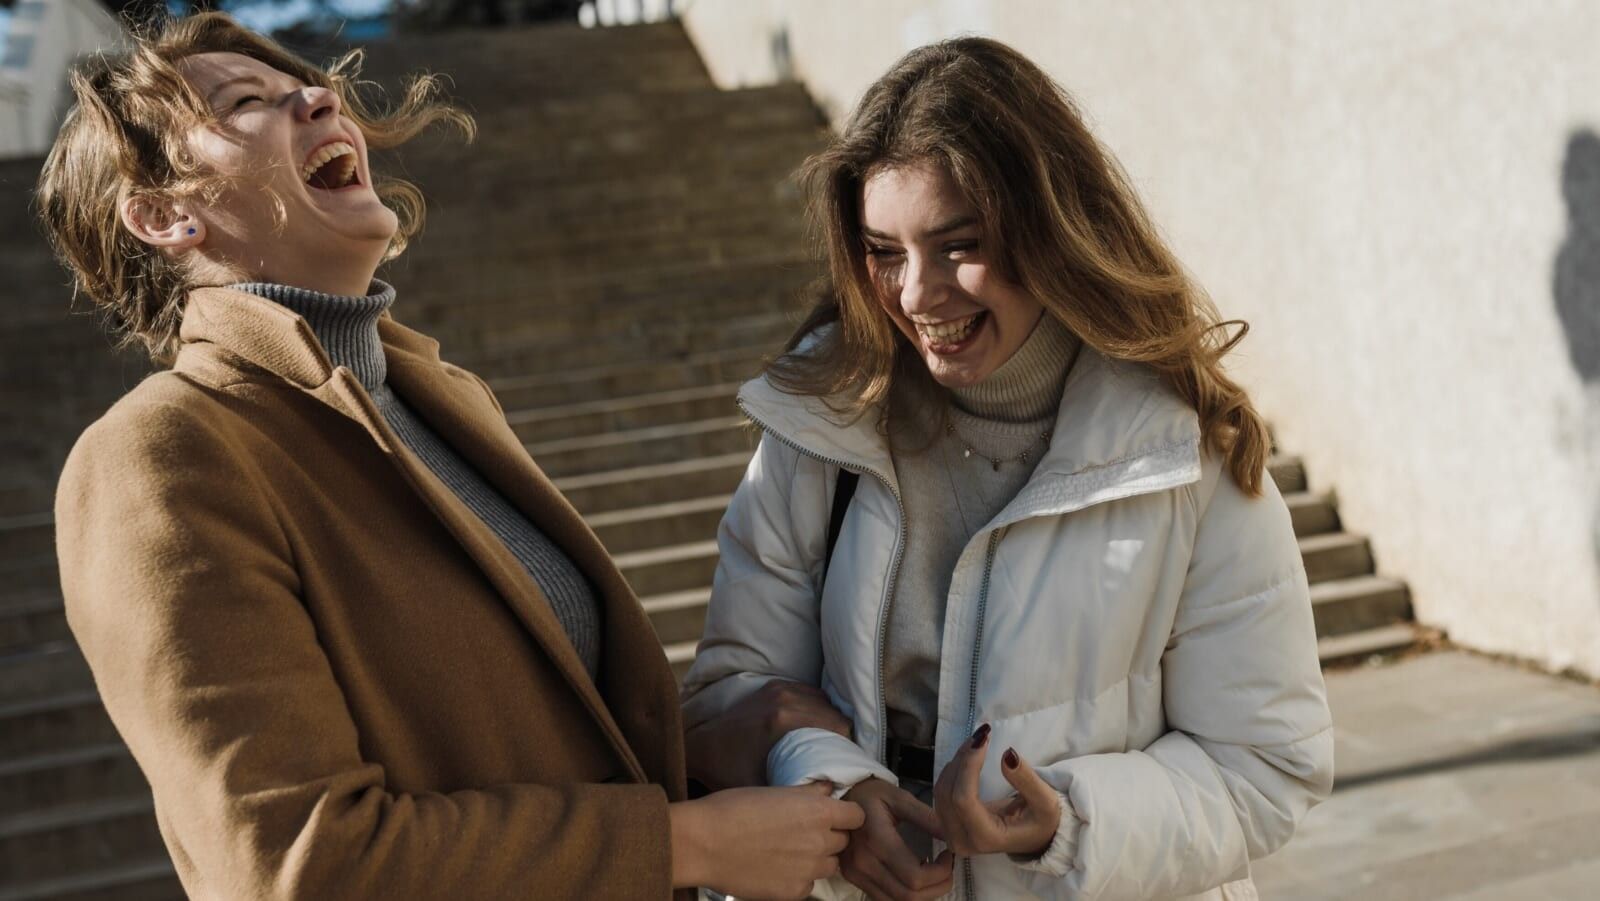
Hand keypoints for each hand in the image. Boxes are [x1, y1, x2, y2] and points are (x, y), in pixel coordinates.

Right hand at [671, 782, 865, 898]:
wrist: (704, 843)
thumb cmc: (734, 808)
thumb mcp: (775, 790)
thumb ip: (809, 793)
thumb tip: (829, 789)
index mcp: (819, 812)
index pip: (857, 816)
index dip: (845, 815)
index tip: (832, 816)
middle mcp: (821, 843)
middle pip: (843, 842)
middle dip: (829, 837)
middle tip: (802, 832)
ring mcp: (809, 871)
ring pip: (828, 866)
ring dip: (816, 859)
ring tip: (788, 851)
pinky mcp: (794, 892)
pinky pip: (808, 885)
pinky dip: (797, 878)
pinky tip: (775, 868)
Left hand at [684, 679, 852, 790]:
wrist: (701, 744)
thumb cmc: (728, 771)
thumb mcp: (761, 789)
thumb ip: (793, 794)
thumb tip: (830, 799)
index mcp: (783, 720)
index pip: (838, 727)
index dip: (848, 746)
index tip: (846, 765)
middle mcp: (784, 698)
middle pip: (835, 714)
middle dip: (842, 736)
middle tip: (840, 759)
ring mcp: (780, 688)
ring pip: (826, 702)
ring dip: (832, 721)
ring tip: (830, 745)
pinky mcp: (775, 685)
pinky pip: (811, 693)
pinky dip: (818, 709)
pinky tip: (815, 728)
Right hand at [839, 778, 954, 900]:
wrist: (839, 798)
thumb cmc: (871, 794)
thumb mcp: (899, 797)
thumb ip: (926, 818)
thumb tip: (953, 837)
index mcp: (876, 840)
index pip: (915, 877)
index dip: (941, 873)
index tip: (949, 855)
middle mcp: (863, 864)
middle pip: (909, 896)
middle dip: (937, 887)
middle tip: (947, 867)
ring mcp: (856, 874)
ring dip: (923, 895)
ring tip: (933, 873)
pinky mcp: (853, 878)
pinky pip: (885, 899)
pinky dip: (906, 895)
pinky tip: (914, 876)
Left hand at [932, 724, 1060, 857]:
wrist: (1033, 838)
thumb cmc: (1041, 821)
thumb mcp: (1045, 802)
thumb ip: (1027, 781)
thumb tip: (1007, 755)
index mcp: (986, 838)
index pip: (964, 799)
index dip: (968, 766)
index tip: (984, 739)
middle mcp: (963, 841)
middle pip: (947, 793)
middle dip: (962, 758)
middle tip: (982, 734)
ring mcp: (951, 836)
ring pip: (940, 791)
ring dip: (956, 761)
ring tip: (977, 742)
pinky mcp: (947, 826)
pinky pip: (938, 795)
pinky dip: (949, 771)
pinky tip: (962, 757)